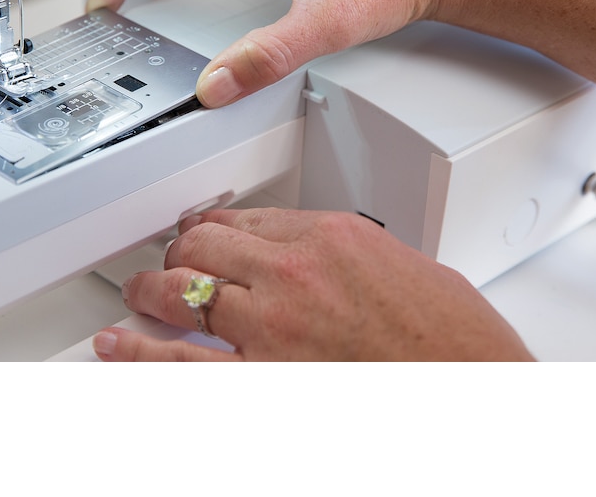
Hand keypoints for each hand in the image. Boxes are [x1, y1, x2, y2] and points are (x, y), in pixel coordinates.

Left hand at [91, 207, 533, 361]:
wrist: (475, 380)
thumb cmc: (454, 337)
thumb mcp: (402, 265)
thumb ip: (347, 256)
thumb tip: (317, 260)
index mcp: (331, 236)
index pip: (248, 216)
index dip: (217, 224)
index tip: (207, 230)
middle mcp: (294, 274)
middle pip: (207, 245)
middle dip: (182, 250)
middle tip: (171, 256)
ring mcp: (274, 328)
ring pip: (185, 292)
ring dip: (152, 289)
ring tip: (136, 290)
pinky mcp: (265, 379)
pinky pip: (184, 363)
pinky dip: (142, 354)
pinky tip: (120, 346)